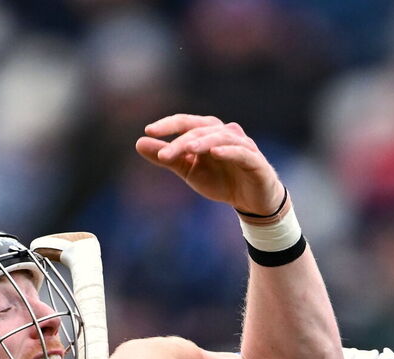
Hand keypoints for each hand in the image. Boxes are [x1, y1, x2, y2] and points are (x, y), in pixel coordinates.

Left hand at [136, 114, 283, 215]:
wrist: (252, 201)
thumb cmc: (221, 181)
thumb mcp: (189, 171)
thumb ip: (167, 157)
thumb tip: (138, 143)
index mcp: (208, 132)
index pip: (186, 122)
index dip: (168, 124)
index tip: (148, 131)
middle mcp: (225, 133)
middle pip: (200, 130)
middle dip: (181, 142)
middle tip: (163, 155)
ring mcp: (242, 145)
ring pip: (220, 137)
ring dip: (203, 142)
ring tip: (188, 149)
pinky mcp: (255, 160)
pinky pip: (241, 151)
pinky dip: (228, 150)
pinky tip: (215, 153)